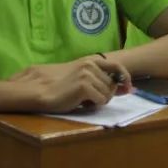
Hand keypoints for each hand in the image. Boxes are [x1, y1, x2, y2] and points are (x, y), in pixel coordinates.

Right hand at [10, 55, 131, 112]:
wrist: (38, 91)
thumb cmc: (57, 86)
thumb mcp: (80, 77)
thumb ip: (100, 79)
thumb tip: (125, 87)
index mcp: (90, 60)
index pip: (117, 66)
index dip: (126, 78)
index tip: (129, 89)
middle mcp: (91, 65)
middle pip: (113, 85)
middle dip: (106, 95)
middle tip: (89, 99)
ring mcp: (88, 74)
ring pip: (108, 94)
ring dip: (98, 101)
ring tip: (81, 101)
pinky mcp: (84, 86)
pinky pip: (101, 101)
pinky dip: (93, 106)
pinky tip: (80, 104)